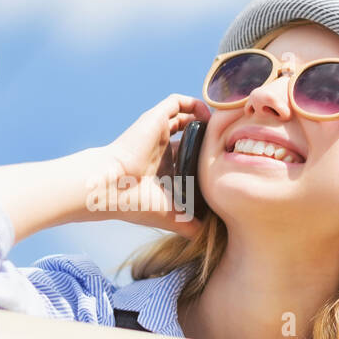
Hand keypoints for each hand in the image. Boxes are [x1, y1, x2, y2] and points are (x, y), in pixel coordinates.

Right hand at [96, 93, 211, 238]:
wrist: (112, 188)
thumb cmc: (135, 203)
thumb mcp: (169, 215)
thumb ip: (188, 225)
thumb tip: (206, 237)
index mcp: (163, 168)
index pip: (188, 157)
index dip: (206, 157)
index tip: (223, 161)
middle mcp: (160, 148)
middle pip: (189, 135)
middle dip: (208, 137)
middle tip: (227, 142)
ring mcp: (157, 132)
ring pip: (184, 115)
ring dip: (203, 117)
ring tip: (221, 125)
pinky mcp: (155, 118)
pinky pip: (176, 102)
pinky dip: (194, 104)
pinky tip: (208, 117)